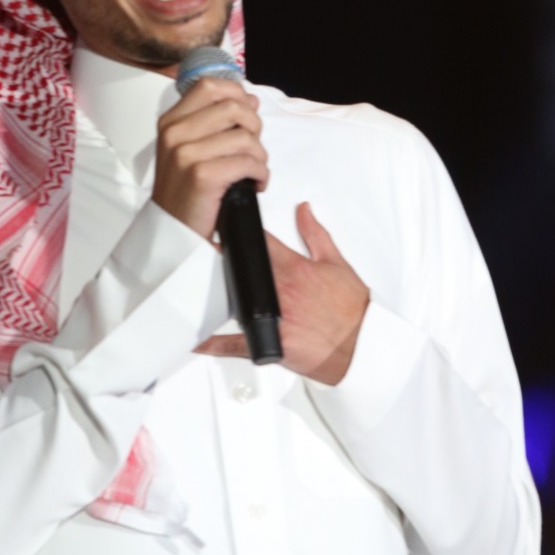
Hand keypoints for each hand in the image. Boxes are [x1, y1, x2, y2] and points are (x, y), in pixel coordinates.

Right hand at [152, 77, 268, 240]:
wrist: (172, 229)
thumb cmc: (186, 190)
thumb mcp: (191, 149)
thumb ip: (218, 122)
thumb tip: (251, 100)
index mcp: (171, 122)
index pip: (209, 85)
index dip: (236, 94)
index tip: (245, 115)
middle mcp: (175, 133)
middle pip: (233, 107)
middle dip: (254, 126)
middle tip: (252, 148)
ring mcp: (186, 154)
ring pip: (245, 137)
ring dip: (260, 156)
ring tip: (253, 170)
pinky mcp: (202, 175)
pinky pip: (249, 162)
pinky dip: (261, 174)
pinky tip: (255, 184)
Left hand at [197, 202, 369, 384]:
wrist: (362, 345)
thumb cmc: (351, 308)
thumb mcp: (336, 263)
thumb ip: (316, 233)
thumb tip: (304, 209)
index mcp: (293, 268)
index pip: (258, 242)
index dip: (237, 232)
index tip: (221, 225)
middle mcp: (280, 290)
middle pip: (239, 269)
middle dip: (219, 260)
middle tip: (198, 253)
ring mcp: (273, 317)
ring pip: (233, 303)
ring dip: (214, 295)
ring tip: (192, 286)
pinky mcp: (271, 344)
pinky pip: (236, 345)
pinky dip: (214, 344)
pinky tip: (196, 340)